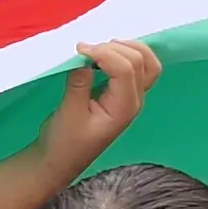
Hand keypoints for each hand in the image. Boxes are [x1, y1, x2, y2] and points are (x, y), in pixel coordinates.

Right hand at [33, 38, 159, 176]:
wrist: (61, 161)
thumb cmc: (64, 142)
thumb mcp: (68, 112)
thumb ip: (79, 83)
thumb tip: (85, 56)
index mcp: (124, 108)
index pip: (126, 69)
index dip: (104, 53)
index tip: (79, 50)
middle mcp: (134, 100)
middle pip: (141, 61)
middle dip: (116, 48)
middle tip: (87, 50)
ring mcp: (132, 96)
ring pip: (146, 63)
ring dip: (125, 48)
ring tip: (98, 49)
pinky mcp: (123, 93)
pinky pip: (137, 68)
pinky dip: (125, 54)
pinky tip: (104, 55)